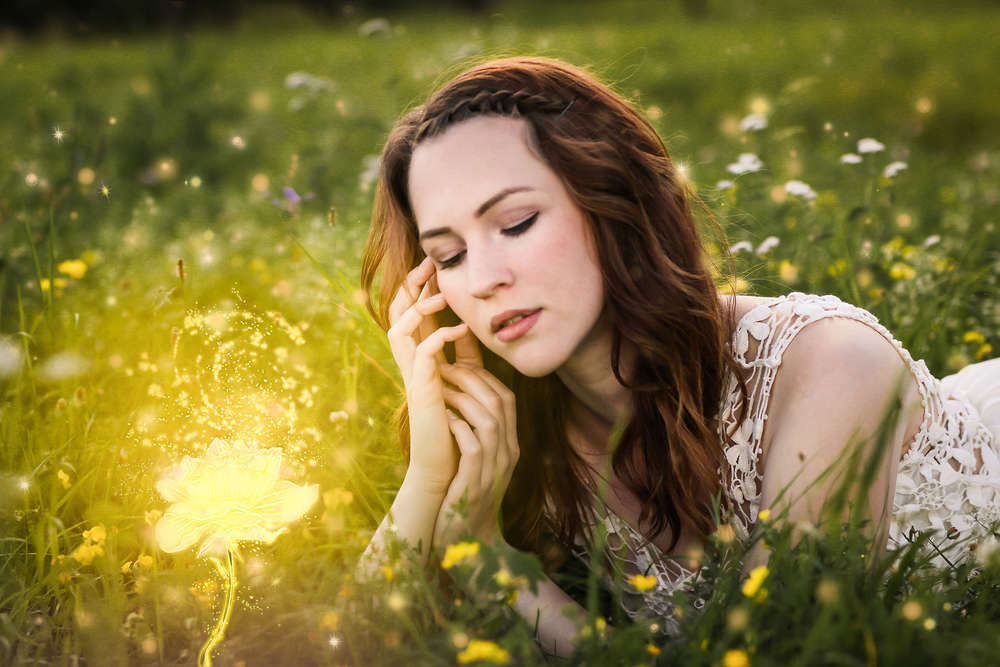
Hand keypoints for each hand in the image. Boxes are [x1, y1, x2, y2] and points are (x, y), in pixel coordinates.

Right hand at [386, 257, 477, 493]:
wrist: (447, 466)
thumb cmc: (455, 425)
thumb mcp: (461, 380)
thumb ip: (461, 355)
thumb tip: (468, 325)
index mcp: (417, 359)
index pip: (410, 314)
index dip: (417, 288)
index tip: (433, 264)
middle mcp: (409, 364)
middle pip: (396, 314)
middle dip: (410, 286)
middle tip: (428, 262)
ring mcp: (412, 377)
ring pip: (399, 328)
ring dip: (420, 308)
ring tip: (443, 294)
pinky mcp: (422, 391)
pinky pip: (422, 355)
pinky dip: (439, 337)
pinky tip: (460, 330)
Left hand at [432, 362, 519, 550]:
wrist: (467, 540)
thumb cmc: (465, 494)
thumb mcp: (478, 461)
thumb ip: (476, 433)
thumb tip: (463, 400)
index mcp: (509, 445)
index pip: (506, 398)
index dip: (484, 376)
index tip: (459, 363)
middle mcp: (507, 454)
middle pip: (498, 402)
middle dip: (471, 378)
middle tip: (444, 368)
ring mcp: (494, 469)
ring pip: (487, 419)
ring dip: (461, 398)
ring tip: (439, 389)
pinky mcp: (475, 483)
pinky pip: (472, 446)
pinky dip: (457, 426)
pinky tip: (441, 418)